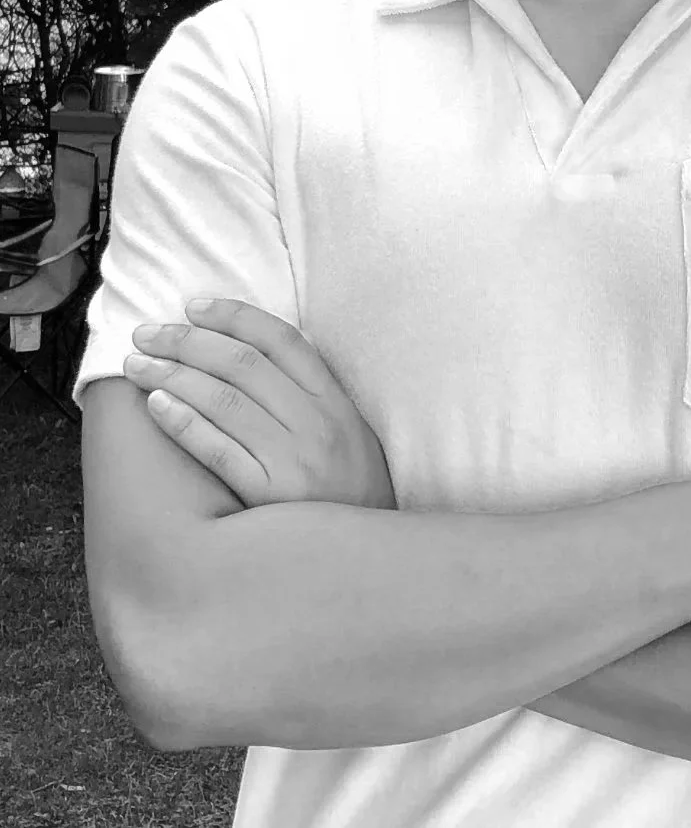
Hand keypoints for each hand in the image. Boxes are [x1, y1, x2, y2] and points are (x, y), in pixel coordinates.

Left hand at [123, 297, 395, 511]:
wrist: (373, 562)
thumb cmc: (350, 495)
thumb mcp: (349, 435)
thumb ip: (311, 397)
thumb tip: (248, 356)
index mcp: (336, 401)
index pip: (282, 340)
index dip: (234, 316)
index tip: (194, 306)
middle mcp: (317, 423)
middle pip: (244, 363)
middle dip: (189, 340)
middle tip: (148, 332)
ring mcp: (295, 460)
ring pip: (227, 400)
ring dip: (174, 374)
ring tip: (138, 364)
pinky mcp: (271, 497)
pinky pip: (220, 450)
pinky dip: (185, 422)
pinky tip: (157, 405)